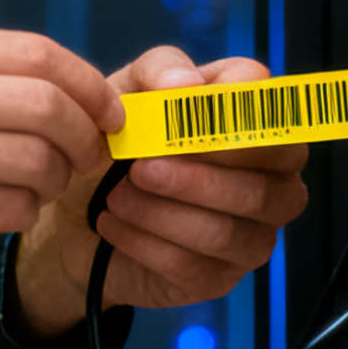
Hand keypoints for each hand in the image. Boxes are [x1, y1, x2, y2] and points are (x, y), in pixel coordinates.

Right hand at [0, 25, 123, 343]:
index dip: (87, 84)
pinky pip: (12, 206)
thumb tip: (69, 86)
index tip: (107, 111)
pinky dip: (23, 212)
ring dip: (53, 181)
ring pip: (37, 159)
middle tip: (87, 157)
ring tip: (35, 187)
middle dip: (85, 136)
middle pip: (47, 104)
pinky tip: (3, 211)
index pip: (36, 53)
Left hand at [13, 49, 310, 335]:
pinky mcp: (220, 278)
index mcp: (256, 123)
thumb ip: (159, 70)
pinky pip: (194, 266)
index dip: (227, 120)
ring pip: (228, 231)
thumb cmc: (117, 143)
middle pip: (266, 185)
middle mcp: (270, 180)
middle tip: (140, 167)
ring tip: (116, 197)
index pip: (272, 114)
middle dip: (198, 176)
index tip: (174, 121)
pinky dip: (144, 243)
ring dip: (162, 212)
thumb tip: (186, 84)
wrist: (75, 210)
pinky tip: (114, 224)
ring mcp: (251, 233)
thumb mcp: (127, 91)